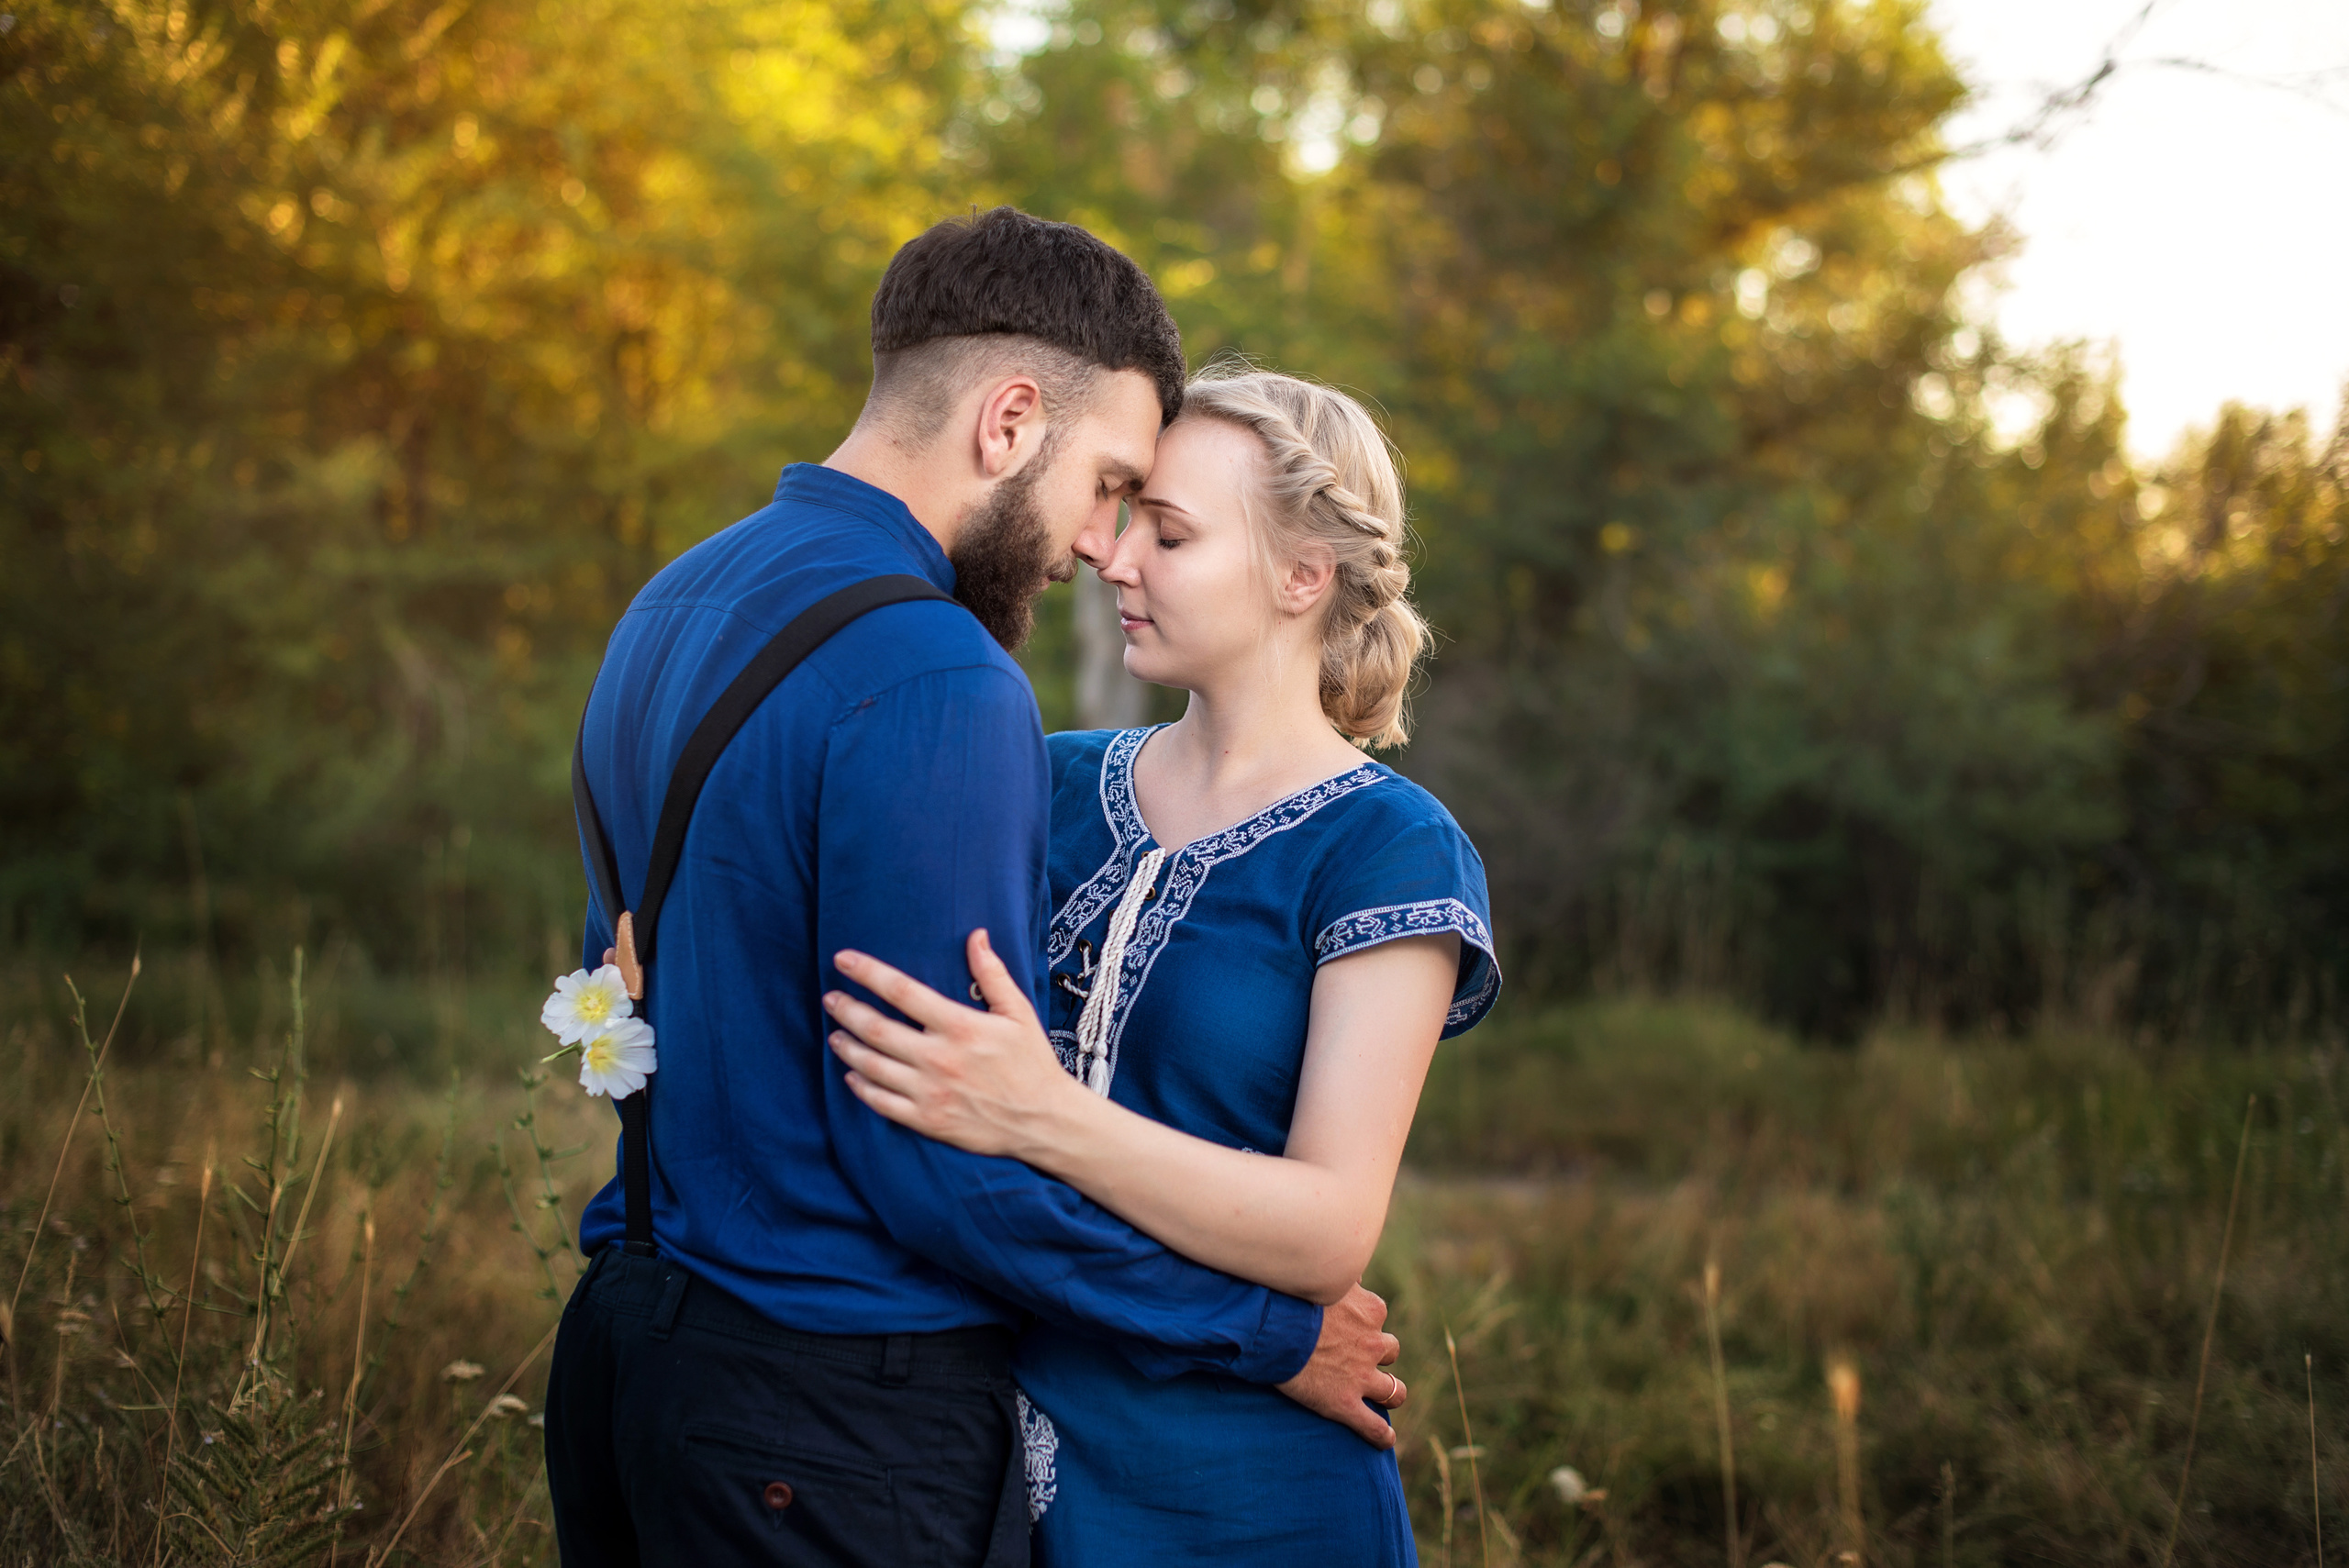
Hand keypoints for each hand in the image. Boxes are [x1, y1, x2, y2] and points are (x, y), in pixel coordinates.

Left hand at [824, 931, 1074, 1159]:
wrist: (1044, 1120)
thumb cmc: (1032, 1062)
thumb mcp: (1019, 1012)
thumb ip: (992, 974)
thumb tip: (976, 936)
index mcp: (960, 1026)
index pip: (902, 991)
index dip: (867, 972)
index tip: (843, 960)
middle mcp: (939, 1058)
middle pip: (877, 1028)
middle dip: (847, 1009)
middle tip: (830, 998)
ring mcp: (930, 1092)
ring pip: (872, 1066)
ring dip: (848, 1047)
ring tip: (835, 1034)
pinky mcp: (928, 1120)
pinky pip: (882, 1103)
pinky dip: (861, 1087)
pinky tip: (852, 1075)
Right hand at [1275, 1283, 1404, 1448]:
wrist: (1273, 1327)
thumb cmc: (1292, 1296)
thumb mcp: (1323, 1276)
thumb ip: (1339, 1272)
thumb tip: (1344, 1259)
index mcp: (1370, 1311)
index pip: (1378, 1316)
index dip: (1366, 1323)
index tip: (1352, 1325)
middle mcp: (1373, 1344)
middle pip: (1390, 1351)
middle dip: (1380, 1355)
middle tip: (1362, 1357)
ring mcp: (1361, 1377)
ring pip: (1393, 1391)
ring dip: (1391, 1393)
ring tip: (1386, 1396)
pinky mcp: (1344, 1404)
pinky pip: (1373, 1427)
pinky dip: (1381, 1435)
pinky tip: (1385, 1440)